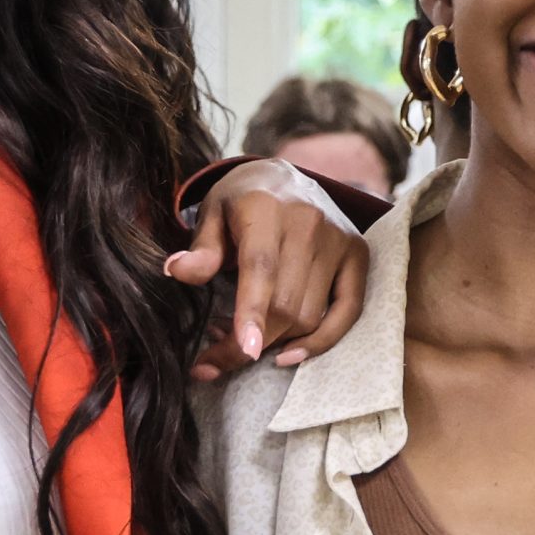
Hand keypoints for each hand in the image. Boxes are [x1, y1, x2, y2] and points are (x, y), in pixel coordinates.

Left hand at [167, 161, 367, 379]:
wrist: (286, 177)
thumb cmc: (242, 201)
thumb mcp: (212, 213)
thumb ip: (201, 248)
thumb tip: (178, 271)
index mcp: (266, 207)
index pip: (262, 267)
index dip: (252, 311)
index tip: (244, 349)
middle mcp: (309, 221)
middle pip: (285, 302)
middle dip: (250, 342)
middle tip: (215, 357)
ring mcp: (339, 239)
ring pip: (310, 314)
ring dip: (275, 341)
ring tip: (244, 338)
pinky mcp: (357, 255)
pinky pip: (347, 312)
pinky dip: (321, 341)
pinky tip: (289, 355)